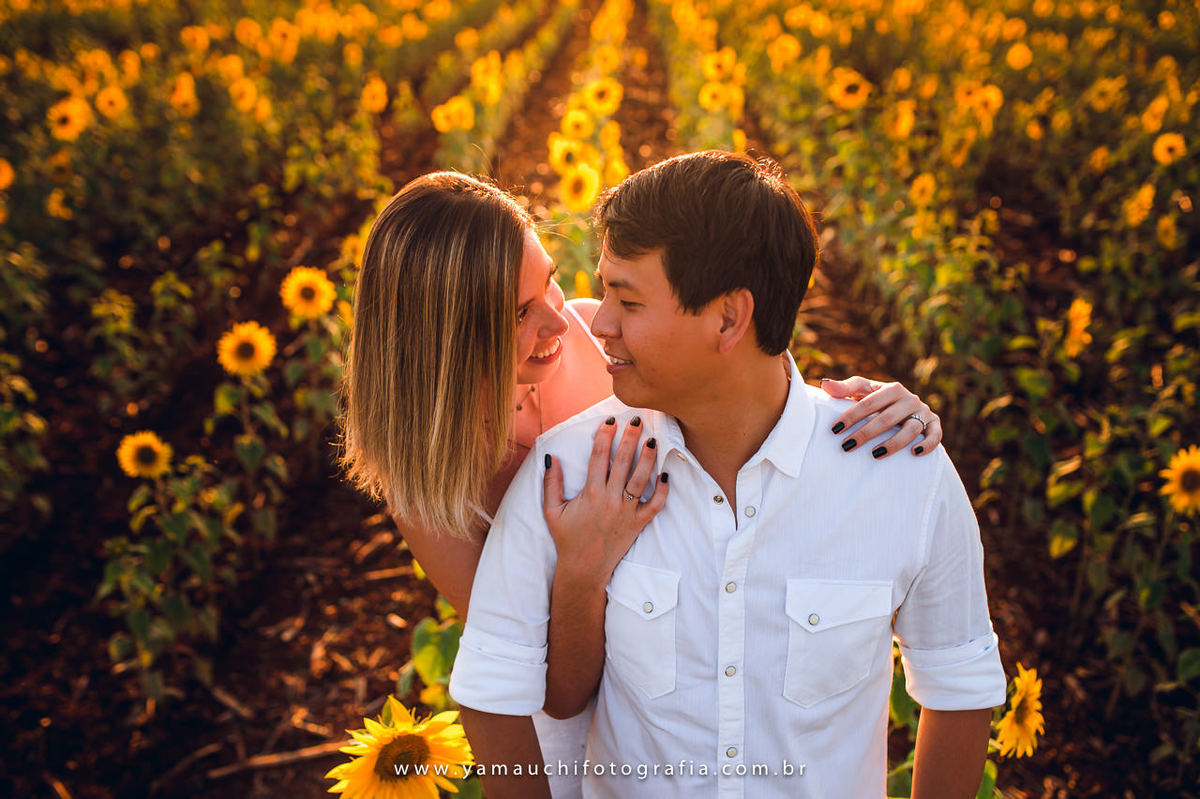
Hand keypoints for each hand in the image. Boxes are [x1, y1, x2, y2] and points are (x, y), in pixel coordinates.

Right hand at [542, 416, 668, 585]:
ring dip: (648, 457)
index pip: (599, 456)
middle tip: (637, 420)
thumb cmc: (567, 538)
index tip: (610, 420)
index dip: (605, 435)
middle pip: (623, 461)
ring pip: (641, 479)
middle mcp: (610, 499)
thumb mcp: (551, 511)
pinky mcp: (638, 524)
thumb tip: (552, 458)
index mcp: (590, 493)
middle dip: (631, 438)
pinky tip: (666, 474)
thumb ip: (551, 483)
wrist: (584, 569)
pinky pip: (655, 505)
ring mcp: (626, 512)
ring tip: (653, 440)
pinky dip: (663, 490)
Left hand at [820, 376, 941, 457]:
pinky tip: (914, 453)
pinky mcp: (934, 425)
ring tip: (875, 454)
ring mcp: (923, 412)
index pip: (869, 403)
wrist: (907, 408)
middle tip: (847, 446)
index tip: (835, 430)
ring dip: (894, 443)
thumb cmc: (879, 401)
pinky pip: (935, 435)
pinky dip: (928, 444)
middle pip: (887, 418)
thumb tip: (824, 384)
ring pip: (911, 429)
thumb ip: (845, 389)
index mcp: (892, 388)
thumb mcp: (864, 391)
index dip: (851, 416)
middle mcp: (910, 399)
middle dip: (866, 433)